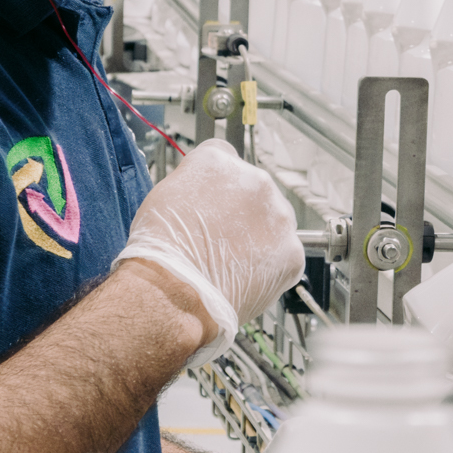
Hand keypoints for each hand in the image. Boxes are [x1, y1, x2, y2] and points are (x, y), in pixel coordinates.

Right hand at [114, 140, 304, 368]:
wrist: (175, 294)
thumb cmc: (159, 253)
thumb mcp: (162, 198)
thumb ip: (192, 186)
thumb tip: (202, 194)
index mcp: (218, 161)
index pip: (224, 158)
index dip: (217, 185)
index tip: (214, 202)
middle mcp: (255, 180)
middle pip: (255, 190)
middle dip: (242, 212)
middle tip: (221, 239)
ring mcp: (278, 216)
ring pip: (274, 222)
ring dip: (259, 237)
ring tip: (232, 262)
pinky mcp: (292, 251)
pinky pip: (285, 254)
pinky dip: (270, 266)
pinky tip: (246, 277)